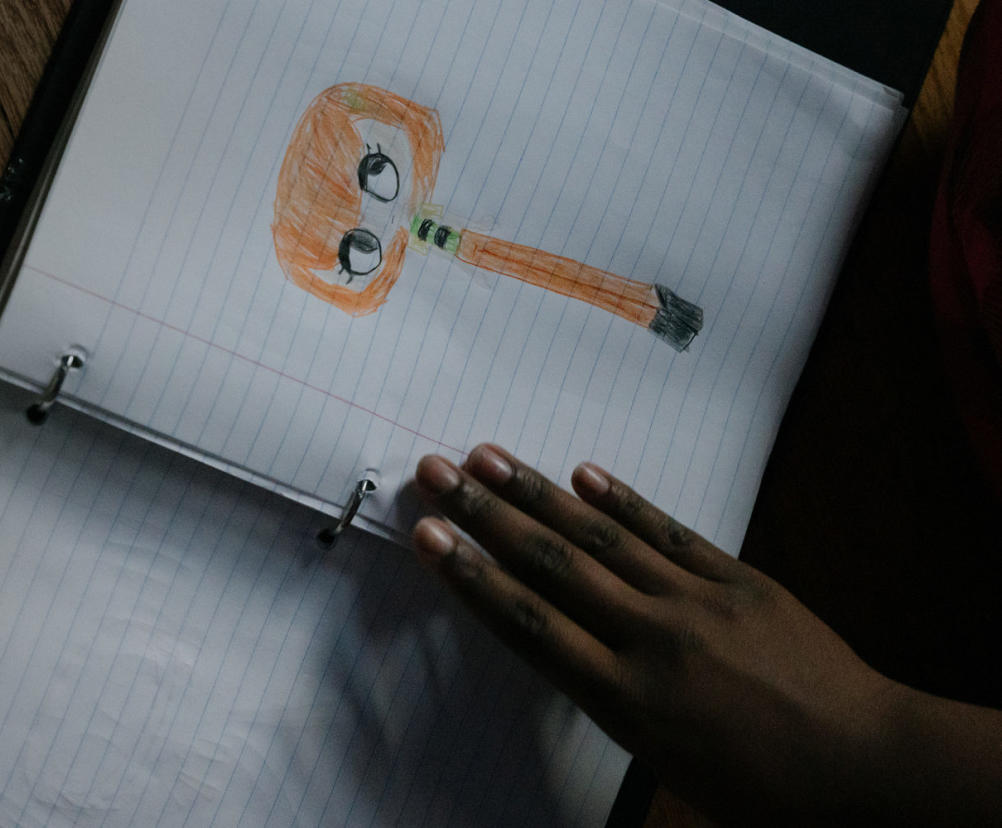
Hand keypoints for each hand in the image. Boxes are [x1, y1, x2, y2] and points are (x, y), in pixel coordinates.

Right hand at [411, 444, 897, 824]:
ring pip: (603, 538)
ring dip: (540, 494)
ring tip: (490, 456)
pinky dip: (625, 500)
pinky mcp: (738, 579)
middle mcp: (651, 641)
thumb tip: (570, 645)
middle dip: (488, 517)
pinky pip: (670, 533)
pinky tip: (585, 472)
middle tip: (439, 472)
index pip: (530, 625)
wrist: (863, 766)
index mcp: (626, 700)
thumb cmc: (761, 787)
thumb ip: (613, 698)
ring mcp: (696, 602)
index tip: (429, 537)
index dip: (473, 577)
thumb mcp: (666, 761)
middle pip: (554, 567)